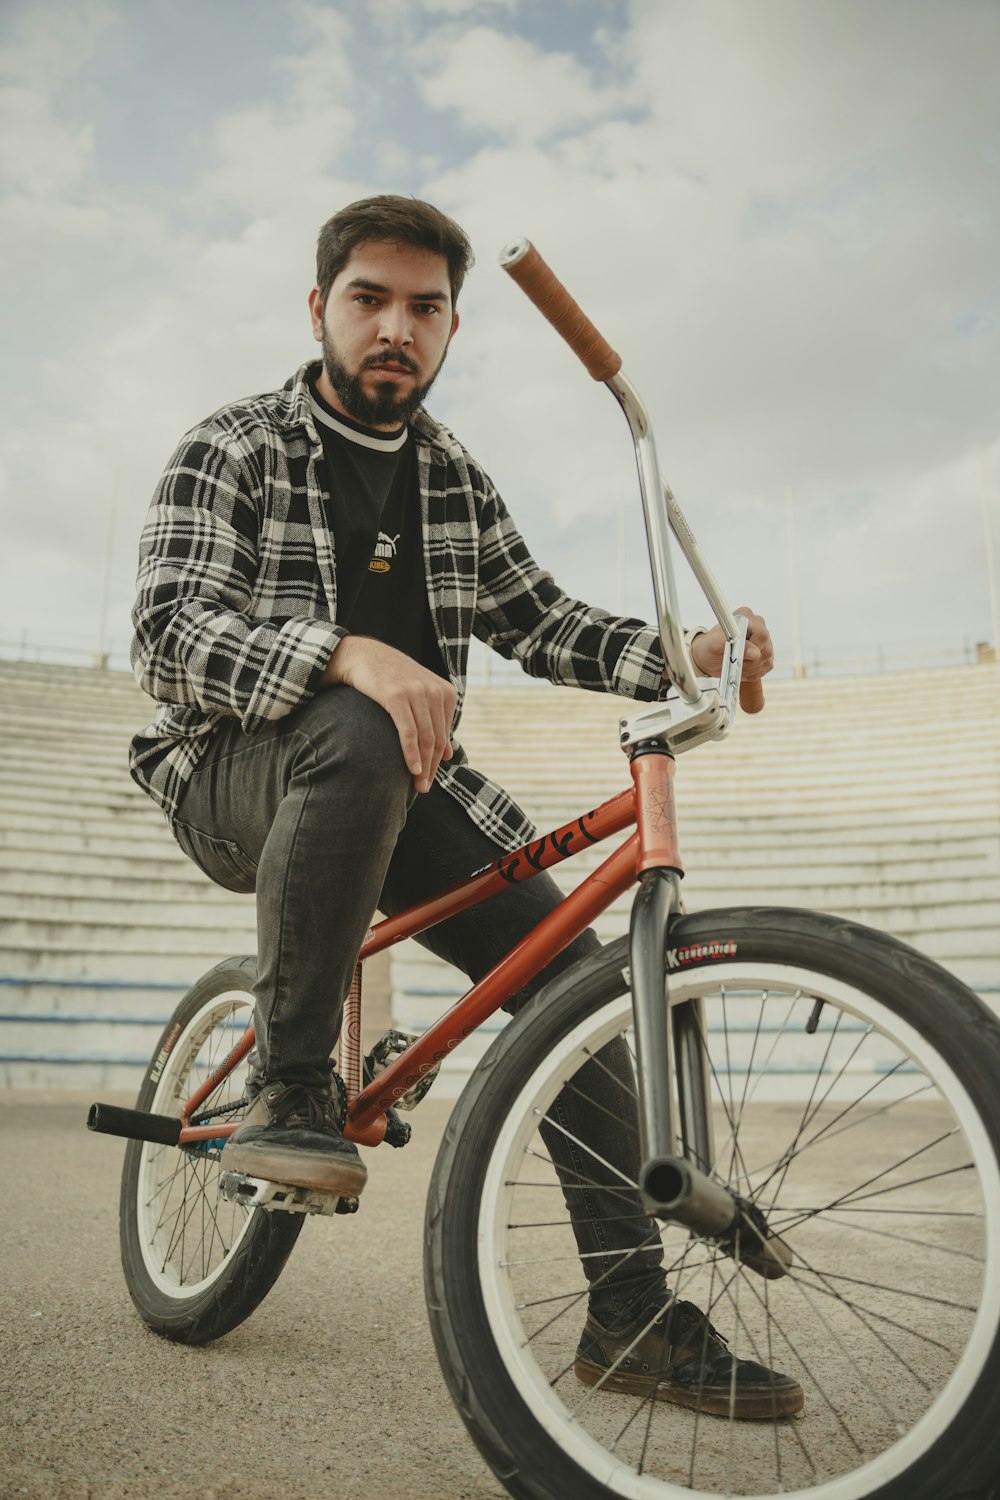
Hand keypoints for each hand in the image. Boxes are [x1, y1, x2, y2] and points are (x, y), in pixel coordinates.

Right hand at [323, 637, 456, 792]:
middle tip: (425, 788)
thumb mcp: (419, 696)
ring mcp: (416, 692)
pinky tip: (412, 769)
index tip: (430, 778)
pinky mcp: (396, 696)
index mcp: (446, 692)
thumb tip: (448, 755)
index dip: (438, 760)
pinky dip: (412, 753)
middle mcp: (434, 691)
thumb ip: (436, 722)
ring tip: (419, 786)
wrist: (361, 655)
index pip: (445, 735)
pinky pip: (408, 732)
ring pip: (425, 738)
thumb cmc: (390, 678)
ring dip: (423, 766)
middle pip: (436, 739)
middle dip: (432, 768)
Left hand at [689, 607, 773, 681]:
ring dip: (750, 668)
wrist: (709, 657)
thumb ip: (733, 644)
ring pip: (766, 659)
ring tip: (736, 664)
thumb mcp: (714, 644)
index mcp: (746, 616)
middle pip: (766, 649)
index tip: (738, 654)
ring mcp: (764, 639)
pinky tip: (742, 668)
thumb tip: (754, 652)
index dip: (752, 648)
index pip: (761, 634)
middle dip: (749, 661)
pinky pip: (766, 666)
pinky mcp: (766, 653)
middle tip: (734, 662)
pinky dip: (753, 671)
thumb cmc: (710, 647)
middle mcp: (758, 625)